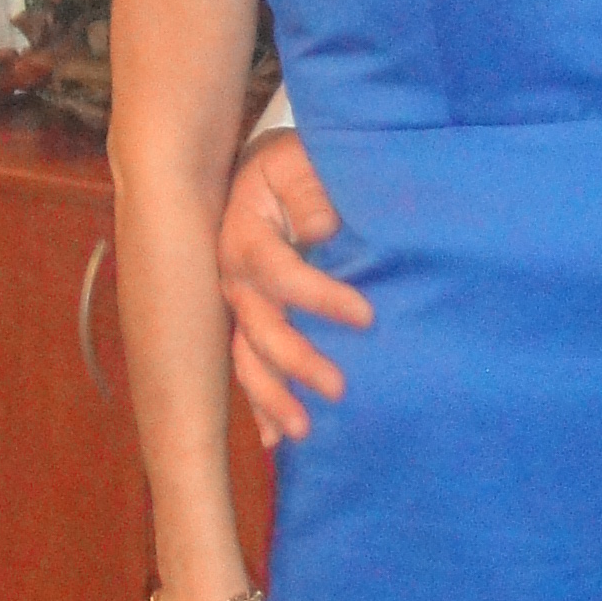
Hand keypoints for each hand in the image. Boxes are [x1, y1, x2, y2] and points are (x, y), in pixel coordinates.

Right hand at [219, 130, 368, 444]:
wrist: (259, 170)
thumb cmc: (292, 165)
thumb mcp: (300, 160)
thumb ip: (310, 189)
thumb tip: (320, 229)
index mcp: (245, 235)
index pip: (281, 273)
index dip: (320, 297)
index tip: (367, 317)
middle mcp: (234, 276)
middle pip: (260, 326)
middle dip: (296, 362)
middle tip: (338, 388)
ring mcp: (239, 303)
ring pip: (247, 357)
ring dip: (272, 397)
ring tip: (303, 430)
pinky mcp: (248, 320)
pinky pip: (249, 365)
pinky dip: (260, 405)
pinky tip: (275, 440)